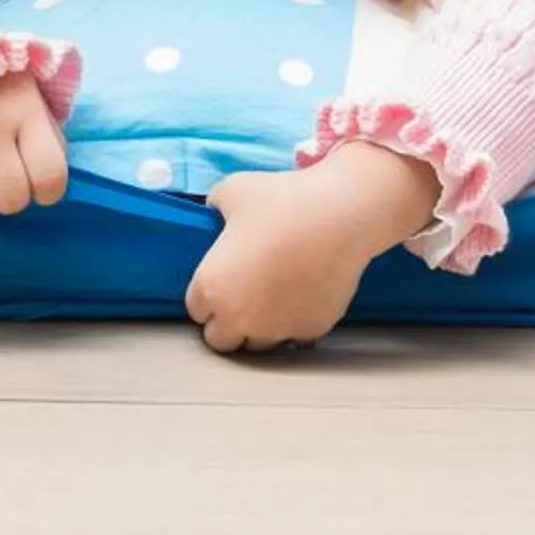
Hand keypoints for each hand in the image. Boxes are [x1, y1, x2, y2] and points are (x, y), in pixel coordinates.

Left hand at [186, 143, 439, 353]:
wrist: (338, 216)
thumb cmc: (280, 200)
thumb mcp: (232, 190)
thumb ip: (214, 206)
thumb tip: (216, 211)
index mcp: (211, 288)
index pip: (196, 310)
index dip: (208, 294)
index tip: (223, 279)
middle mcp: (239, 319)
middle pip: (221, 340)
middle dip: (228, 321)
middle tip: (244, 293)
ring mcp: (276, 330)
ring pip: (258, 344)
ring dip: (259, 327)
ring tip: (274, 296)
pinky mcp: (310, 332)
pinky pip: (294, 336)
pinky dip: (294, 321)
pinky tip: (303, 294)